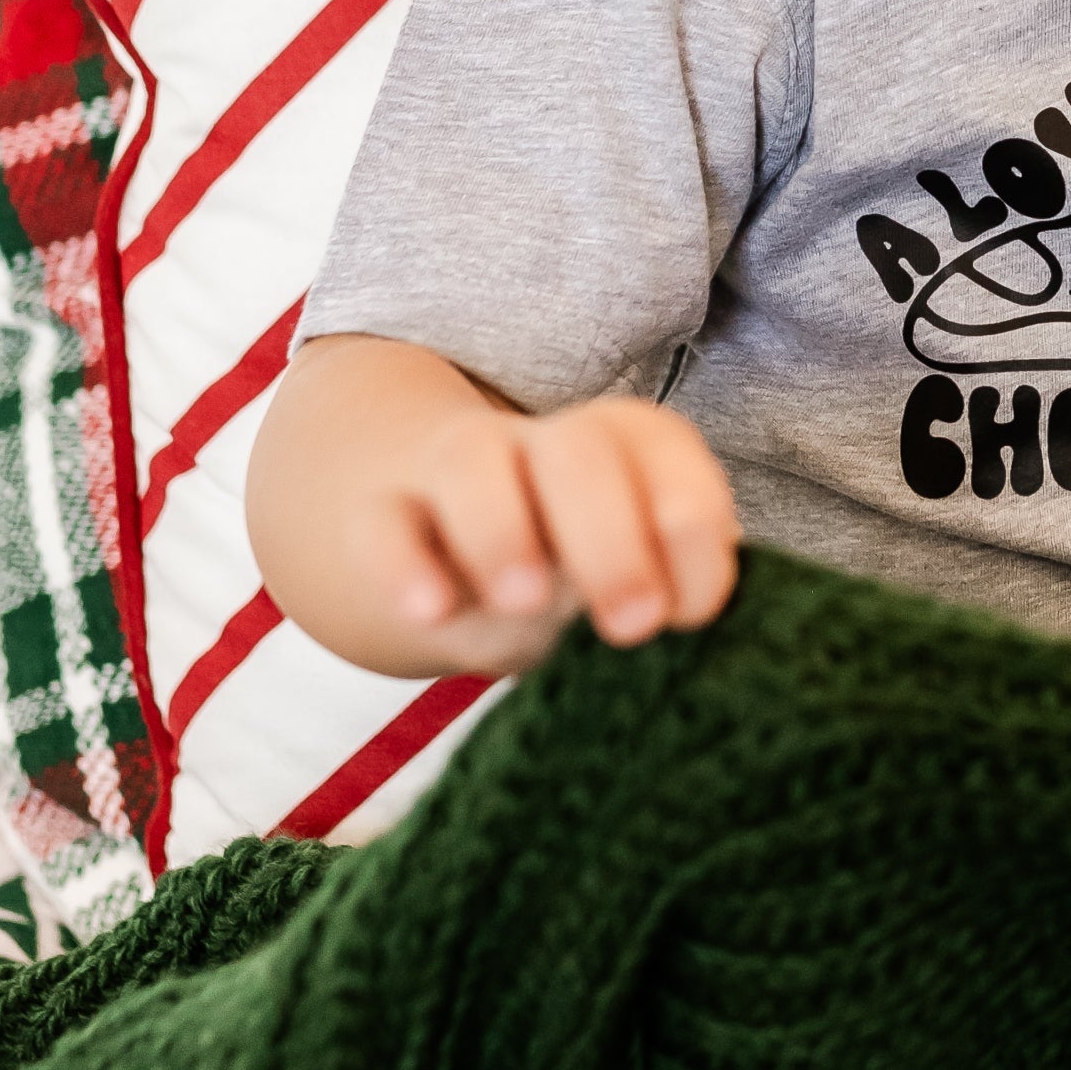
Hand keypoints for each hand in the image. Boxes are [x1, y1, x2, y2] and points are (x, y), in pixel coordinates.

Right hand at [381, 389, 743, 674]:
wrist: (431, 537)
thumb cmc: (565, 562)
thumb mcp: (620, 574)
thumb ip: (657, 586)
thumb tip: (684, 614)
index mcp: (623, 444)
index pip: (666, 453)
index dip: (691, 525)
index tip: (691, 614)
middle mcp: (541, 445)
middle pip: (579, 451)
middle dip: (613, 537)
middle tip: (633, 625)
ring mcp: (452, 471)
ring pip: (472, 460)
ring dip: (504, 528)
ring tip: (527, 604)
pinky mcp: (379, 515)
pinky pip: (381, 521)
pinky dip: (404, 563)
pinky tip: (433, 611)